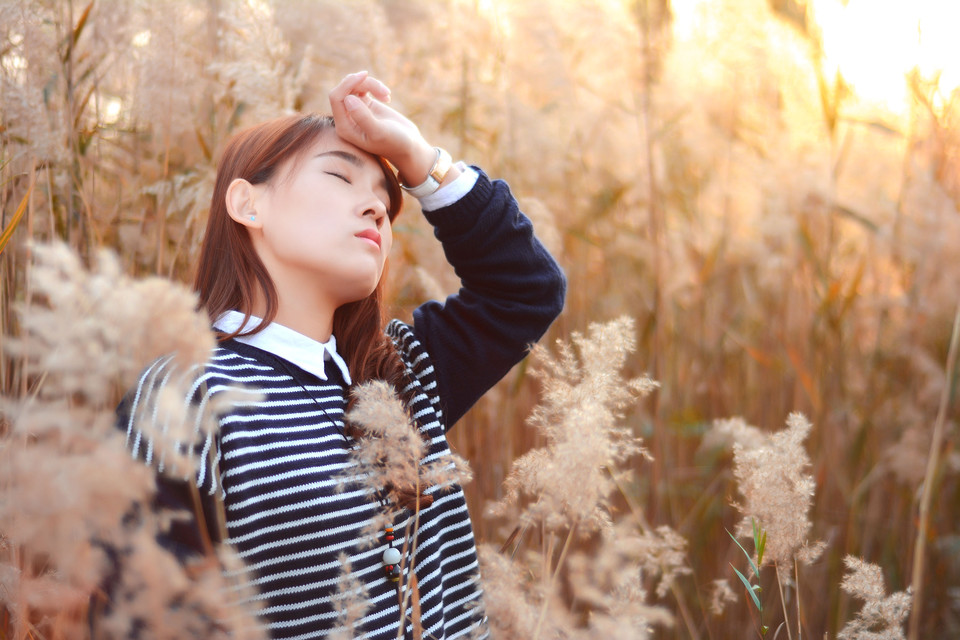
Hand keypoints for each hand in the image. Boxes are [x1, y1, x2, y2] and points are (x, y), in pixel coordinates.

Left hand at [329, 71, 435, 186]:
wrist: (408, 146)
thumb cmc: (395, 143)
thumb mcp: (380, 132)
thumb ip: (363, 117)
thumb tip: (348, 99)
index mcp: (344, 128)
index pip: (336, 98)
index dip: (347, 84)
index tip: (365, 76)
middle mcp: (346, 118)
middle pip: (345, 89)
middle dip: (362, 83)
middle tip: (382, 90)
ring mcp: (354, 110)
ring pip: (354, 85)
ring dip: (371, 84)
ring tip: (387, 95)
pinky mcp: (364, 104)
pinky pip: (362, 86)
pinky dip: (374, 86)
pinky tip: (387, 96)